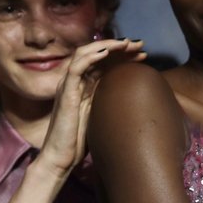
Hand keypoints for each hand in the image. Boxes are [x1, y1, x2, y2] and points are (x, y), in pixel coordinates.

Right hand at [34, 39, 145, 179]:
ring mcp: (69, 85)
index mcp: (85, 86)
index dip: (123, 55)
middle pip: (97, 54)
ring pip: (86, 54)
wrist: (60, 158)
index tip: (143, 55)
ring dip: (107, 46)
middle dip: (119, 47)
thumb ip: (110, 103)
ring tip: (127, 44)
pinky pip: (76, 67)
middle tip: (140, 44)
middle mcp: (76, 82)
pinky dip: (91, 56)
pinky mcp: (65, 92)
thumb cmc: (79, 142)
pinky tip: (107, 51)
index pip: (104, 62)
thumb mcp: (101, 117)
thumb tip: (134, 98)